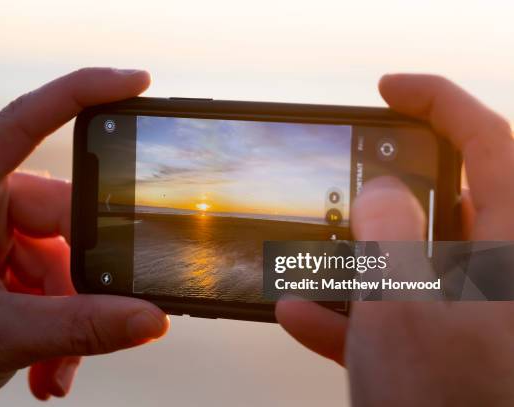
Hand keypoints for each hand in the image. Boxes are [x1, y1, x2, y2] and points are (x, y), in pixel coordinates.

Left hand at [0, 68, 168, 402]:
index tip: (137, 82)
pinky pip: (46, 284)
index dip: (84, 94)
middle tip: (104, 318)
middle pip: (61, 215)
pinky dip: (56, 327)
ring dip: (69, 318)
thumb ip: (79, 328)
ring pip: (59, 260)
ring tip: (59, 366)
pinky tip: (50, 368)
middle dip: (83, 280)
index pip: (25, 122)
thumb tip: (151, 319)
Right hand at [277, 75, 513, 404]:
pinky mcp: (452, 361)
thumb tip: (386, 196)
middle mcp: (504, 280)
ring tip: (310, 249)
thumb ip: (391, 234)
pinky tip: (305, 313)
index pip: (489, 142)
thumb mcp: (408, 304)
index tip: (391, 90)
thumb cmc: (455, 403)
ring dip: (360, 257)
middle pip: (451, 204)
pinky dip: (354, 314)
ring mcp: (478, 322)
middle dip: (391, 187)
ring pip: (418, 265)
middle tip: (350, 174)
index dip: (438, 103)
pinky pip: (402, 320)